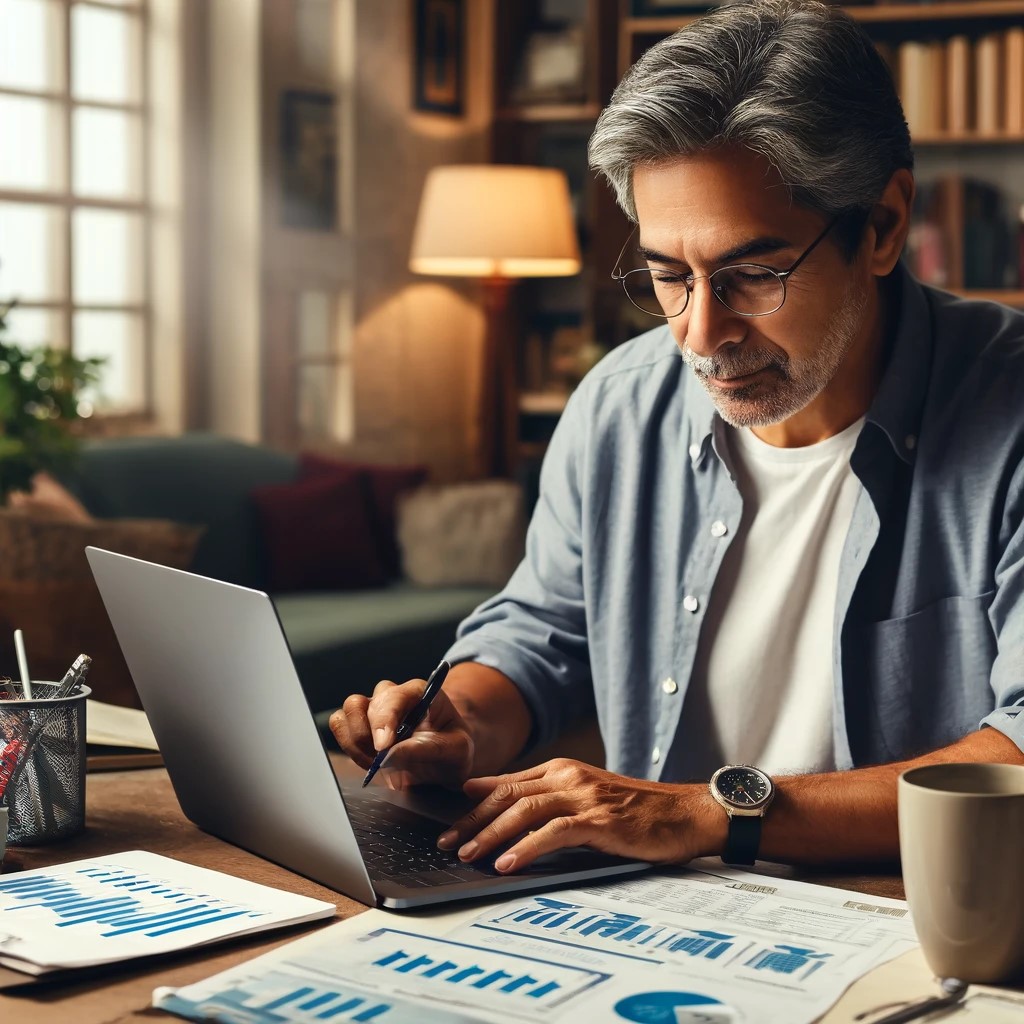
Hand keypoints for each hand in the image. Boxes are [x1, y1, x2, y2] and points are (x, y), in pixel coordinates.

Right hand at [329, 678, 474, 788]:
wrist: (447, 760)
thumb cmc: (453, 749)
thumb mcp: (455, 751)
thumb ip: (427, 750)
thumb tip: (391, 754)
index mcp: (419, 692)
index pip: (393, 697)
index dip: (383, 720)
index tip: (383, 747)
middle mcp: (392, 696)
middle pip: (361, 703)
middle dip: (366, 736)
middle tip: (381, 761)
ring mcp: (374, 709)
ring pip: (346, 713)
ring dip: (355, 742)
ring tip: (376, 763)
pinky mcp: (361, 726)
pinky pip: (340, 727)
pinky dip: (348, 747)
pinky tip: (368, 762)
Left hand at [436, 758, 725, 872]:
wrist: (685, 813)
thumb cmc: (636, 812)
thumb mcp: (585, 798)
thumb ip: (547, 800)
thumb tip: (502, 808)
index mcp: (560, 769)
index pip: (505, 785)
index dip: (473, 806)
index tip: (449, 826)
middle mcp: (567, 776)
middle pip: (506, 795)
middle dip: (472, 821)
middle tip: (447, 844)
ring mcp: (583, 795)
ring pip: (523, 810)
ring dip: (490, 834)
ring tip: (468, 855)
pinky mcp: (599, 818)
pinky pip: (554, 831)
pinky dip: (526, 847)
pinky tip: (508, 863)